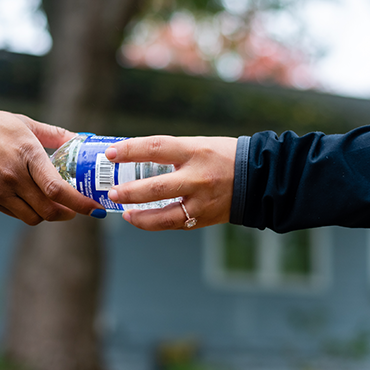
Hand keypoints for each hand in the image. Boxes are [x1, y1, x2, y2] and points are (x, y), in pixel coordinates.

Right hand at [0, 99, 103, 224]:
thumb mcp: (20, 122)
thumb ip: (52, 134)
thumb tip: (79, 139)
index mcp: (26, 154)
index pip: (58, 189)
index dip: (80, 204)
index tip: (95, 208)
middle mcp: (12, 176)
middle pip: (48, 210)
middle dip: (67, 214)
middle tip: (77, 209)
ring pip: (32, 217)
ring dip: (47, 215)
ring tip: (54, 204)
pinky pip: (13, 213)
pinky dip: (27, 210)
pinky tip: (30, 199)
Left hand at [104, 135, 236, 230]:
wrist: (258, 179)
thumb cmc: (223, 157)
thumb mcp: (197, 145)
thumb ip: (170, 153)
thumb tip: (134, 157)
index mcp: (194, 152)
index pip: (156, 148)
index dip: (130, 150)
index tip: (111, 153)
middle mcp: (197, 177)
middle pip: (157, 188)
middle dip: (131, 192)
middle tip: (112, 192)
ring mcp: (201, 201)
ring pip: (165, 216)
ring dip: (140, 217)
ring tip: (124, 212)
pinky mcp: (204, 218)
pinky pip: (175, 224)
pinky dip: (155, 223)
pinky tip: (141, 219)